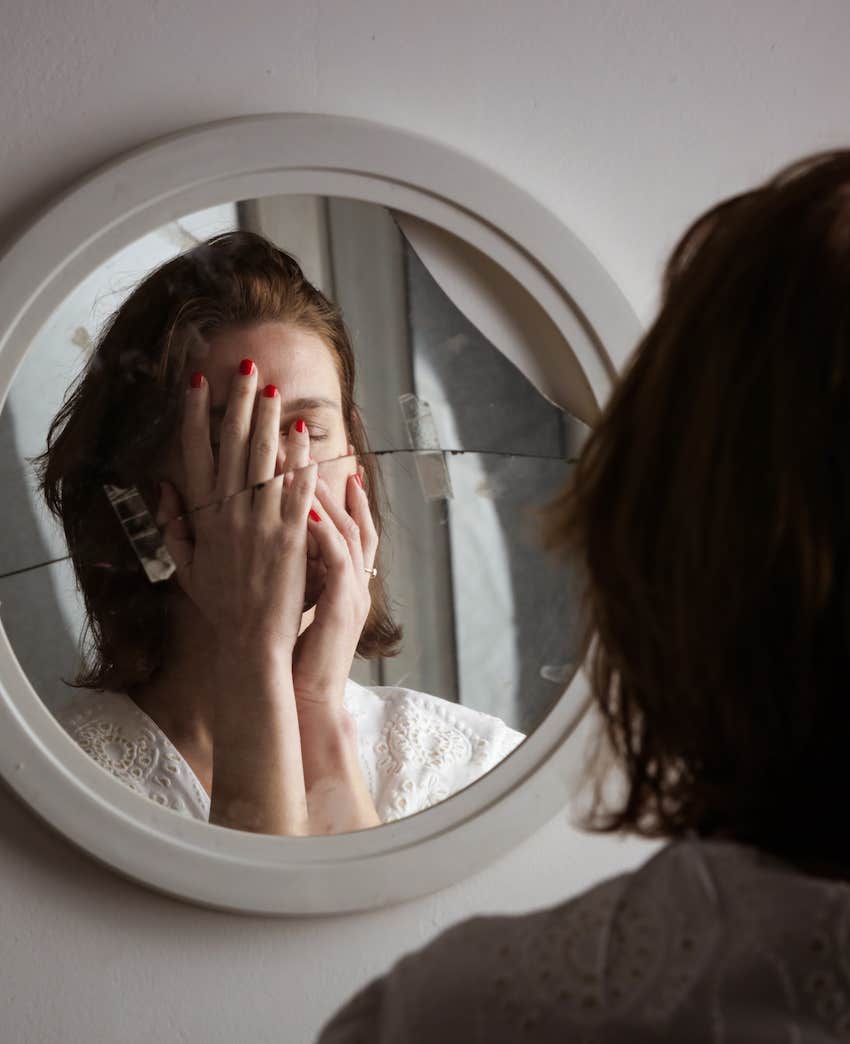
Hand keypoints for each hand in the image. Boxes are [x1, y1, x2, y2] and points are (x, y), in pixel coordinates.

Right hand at [158, 363, 316, 658]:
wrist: (252, 640)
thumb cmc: (222, 606)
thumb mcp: (186, 567)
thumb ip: (174, 525)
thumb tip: (162, 486)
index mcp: (205, 518)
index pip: (197, 455)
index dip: (197, 416)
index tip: (199, 384)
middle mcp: (231, 513)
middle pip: (233, 446)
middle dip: (239, 403)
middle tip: (246, 368)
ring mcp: (262, 522)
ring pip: (264, 459)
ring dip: (268, 421)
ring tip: (273, 388)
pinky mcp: (292, 535)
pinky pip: (296, 489)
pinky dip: (299, 459)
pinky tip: (303, 433)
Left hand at [291, 469, 377, 709]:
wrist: (309, 697)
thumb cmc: (298, 654)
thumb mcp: (300, 605)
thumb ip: (297, 572)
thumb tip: (278, 542)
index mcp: (346, 580)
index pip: (353, 526)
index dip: (346, 494)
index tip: (336, 462)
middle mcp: (356, 580)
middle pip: (357, 519)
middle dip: (341, 483)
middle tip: (330, 450)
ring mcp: (354, 591)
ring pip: (350, 531)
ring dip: (329, 497)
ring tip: (309, 466)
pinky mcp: (342, 604)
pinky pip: (337, 558)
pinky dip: (323, 531)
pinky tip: (303, 509)